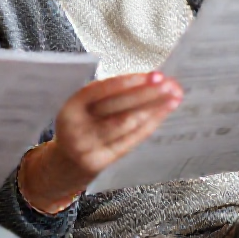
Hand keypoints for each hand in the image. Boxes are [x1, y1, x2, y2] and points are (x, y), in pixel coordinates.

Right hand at [19, 72, 182, 212]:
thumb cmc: (81, 123)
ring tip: (173, 95)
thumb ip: (106, 93)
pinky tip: (164, 111)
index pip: (99, 91)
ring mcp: (90, 147)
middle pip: (117, 109)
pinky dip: (151, 123)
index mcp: (70, 107)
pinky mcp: (103, 161)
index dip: (126, 82)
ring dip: (153, 108)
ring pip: (128, 124)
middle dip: (146, 94)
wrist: (66, 162)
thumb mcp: (81, 106)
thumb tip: (146, 78)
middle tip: (168, 83)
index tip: (151, 75)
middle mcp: (77, 128)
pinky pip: (132, 139)